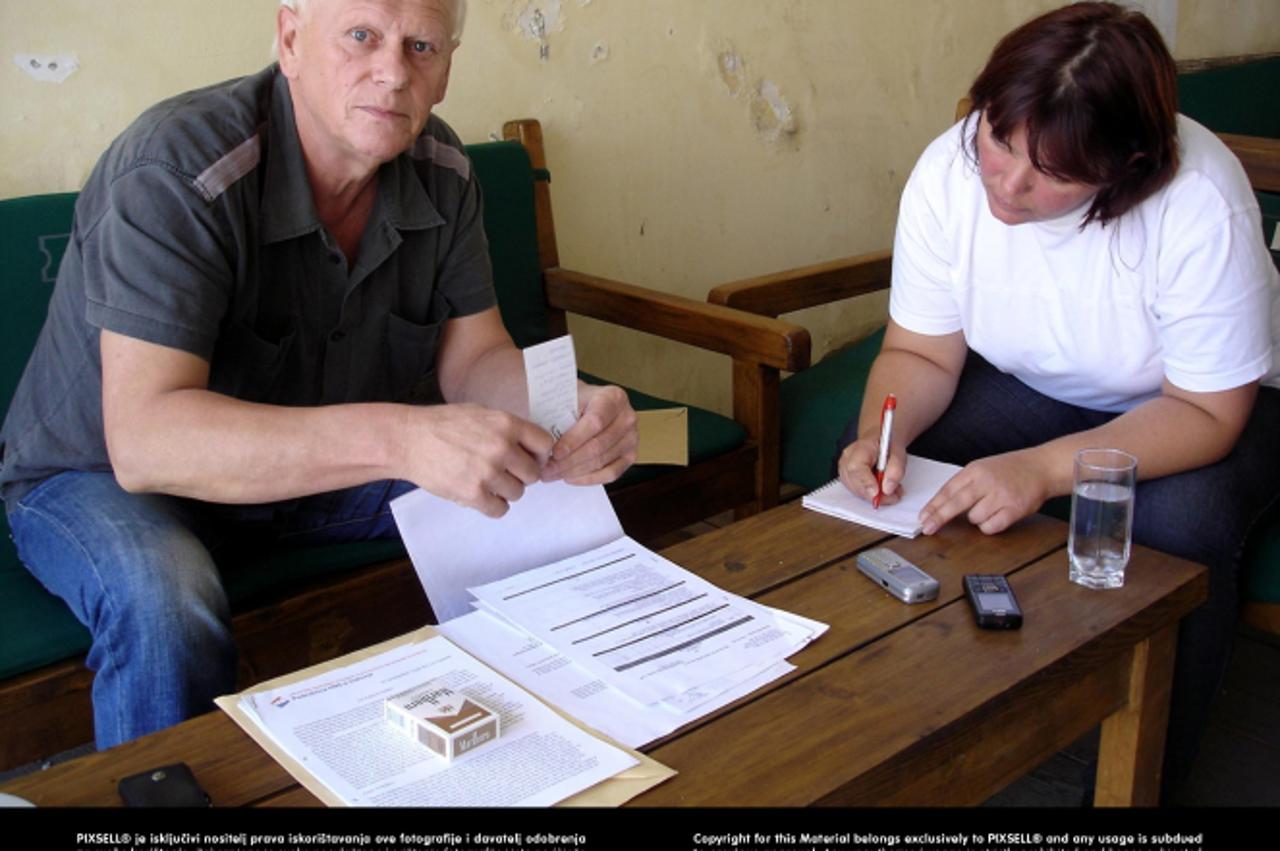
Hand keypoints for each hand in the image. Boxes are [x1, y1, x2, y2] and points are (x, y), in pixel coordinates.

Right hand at [403, 404, 553, 517]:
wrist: (407, 439)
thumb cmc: (442, 424)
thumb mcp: (481, 413)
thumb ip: (508, 428)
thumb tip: (531, 446)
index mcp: (506, 424)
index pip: (545, 445)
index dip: (539, 454)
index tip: (530, 458)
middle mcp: (501, 447)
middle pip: (533, 474)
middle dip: (521, 475)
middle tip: (504, 472)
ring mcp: (487, 472)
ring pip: (518, 493)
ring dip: (506, 491)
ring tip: (488, 482)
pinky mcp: (472, 494)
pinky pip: (500, 510)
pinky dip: (493, 506)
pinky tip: (481, 495)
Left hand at [542, 383, 637, 484]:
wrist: (585, 403)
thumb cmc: (572, 400)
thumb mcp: (564, 398)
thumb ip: (556, 414)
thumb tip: (544, 440)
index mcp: (613, 397)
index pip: (594, 422)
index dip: (573, 440)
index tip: (554, 452)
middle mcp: (627, 417)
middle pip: (598, 445)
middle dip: (569, 461)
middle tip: (547, 469)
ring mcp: (631, 437)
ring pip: (602, 461)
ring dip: (574, 471)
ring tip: (553, 473)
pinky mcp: (630, 455)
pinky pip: (611, 473)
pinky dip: (588, 479)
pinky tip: (570, 477)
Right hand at [837, 437, 906, 505]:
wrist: (879, 439)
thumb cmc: (888, 444)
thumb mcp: (899, 452)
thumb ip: (896, 469)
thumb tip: (887, 489)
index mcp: (861, 448)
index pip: (857, 467)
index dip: (866, 483)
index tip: (876, 493)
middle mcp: (847, 459)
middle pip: (855, 483)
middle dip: (875, 494)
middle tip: (894, 495)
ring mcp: (844, 469)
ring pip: (856, 491)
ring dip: (875, 495)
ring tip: (891, 489)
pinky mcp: (846, 478)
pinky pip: (857, 492)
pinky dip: (870, 494)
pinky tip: (881, 488)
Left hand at [918, 449, 1049, 534]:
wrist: (1042, 467)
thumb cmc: (1010, 470)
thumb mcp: (983, 468)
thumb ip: (965, 484)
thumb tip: (941, 506)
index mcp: (975, 470)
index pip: (948, 490)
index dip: (934, 505)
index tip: (923, 516)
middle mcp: (986, 481)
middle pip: (955, 504)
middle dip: (939, 518)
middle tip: (927, 528)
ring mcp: (1001, 495)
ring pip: (974, 518)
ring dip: (976, 519)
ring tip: (989, 507)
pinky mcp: (1014, 509)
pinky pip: (992, 526)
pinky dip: (990, 526)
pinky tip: (996, 516)